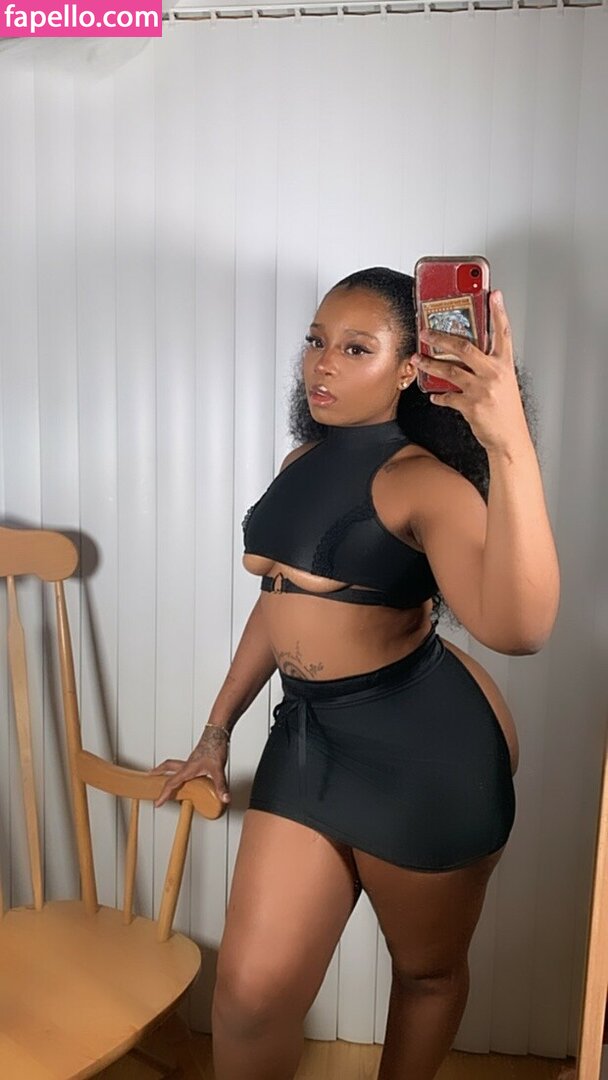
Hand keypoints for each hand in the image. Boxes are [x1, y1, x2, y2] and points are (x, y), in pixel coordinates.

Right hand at [147, 729, 230, 808]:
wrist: (218, 733)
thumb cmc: (215, 747)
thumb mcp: (218, 769)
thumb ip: (220, 785)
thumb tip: (224, 798)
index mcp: (187, 769)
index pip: (171, 783)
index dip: (164, 794)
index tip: (157, 803)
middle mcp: (187, 764)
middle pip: (167, 767)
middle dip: (158, 772)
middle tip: (150, 776)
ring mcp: (191, 760)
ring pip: (174, 765)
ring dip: (167, 769)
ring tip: (165, 775)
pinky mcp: (197, 758)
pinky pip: (183, 765)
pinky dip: (180, 770)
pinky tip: (187, 774)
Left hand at [411, 291, 528, 452]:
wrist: (510, 438)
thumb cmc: (506, 410)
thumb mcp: (504, 382)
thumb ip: (488, 366)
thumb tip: (465, 354)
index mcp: (505, 365)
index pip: (503, 333)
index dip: (499, 312)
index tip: (493, 294)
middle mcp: (495, 373)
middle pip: (464, 347)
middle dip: (441, 337)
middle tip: (426, 332)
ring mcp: (482, 389)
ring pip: (450, 370)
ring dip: (430, 364)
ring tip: (417, 359)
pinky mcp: (471, 405)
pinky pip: (447, 396)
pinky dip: (438, 395)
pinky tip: (433, 394)